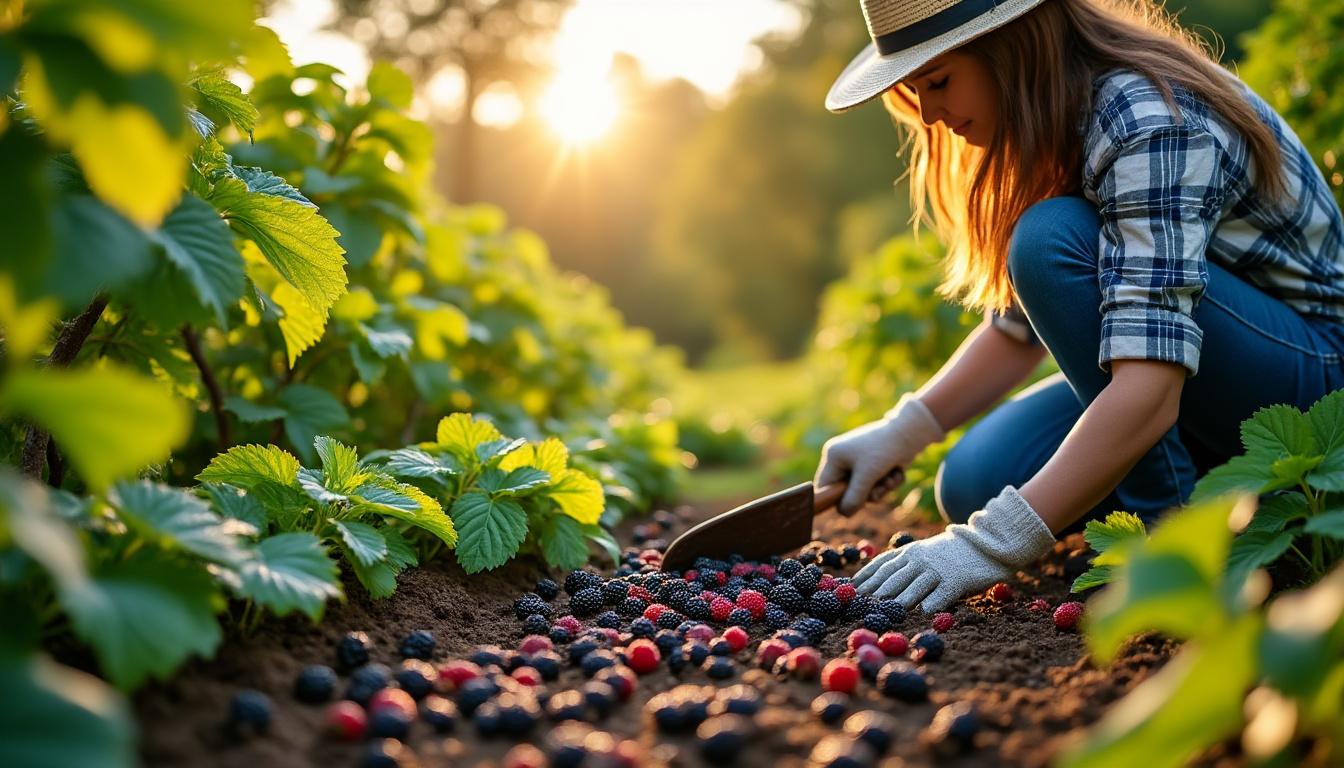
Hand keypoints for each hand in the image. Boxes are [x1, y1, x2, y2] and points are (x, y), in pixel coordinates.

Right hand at [814, 393, 945, 514]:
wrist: (909, 433)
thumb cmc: (884, 450)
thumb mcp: (867, 477)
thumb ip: (854, 498)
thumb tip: (844, 513)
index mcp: (834, 456)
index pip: (825, 486)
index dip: (836, 499)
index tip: (852, 505)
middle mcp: (842, 458)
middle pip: (846, 491)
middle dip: (866, 493)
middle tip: (878, 490)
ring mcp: (858, 461)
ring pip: (863, 489)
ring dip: (880, 489)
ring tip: (890, 479)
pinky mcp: (873, 464)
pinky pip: (875, 483)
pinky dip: (887, 482)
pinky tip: (896, 473)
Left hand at [852, 485, 1055, 611]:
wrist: (986, 543)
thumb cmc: (950, 553)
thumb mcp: (923, 551)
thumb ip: (904, 564)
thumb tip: (876, 584)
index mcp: (909, 552)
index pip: (881, 565)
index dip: (865, 578)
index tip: (852, 590)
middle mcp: (919, 559)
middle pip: (892, 579)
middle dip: (875, 594)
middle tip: (860, 607)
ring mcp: (937, 570)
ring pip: (913, 589)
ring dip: (897, 603)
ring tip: (885, 614)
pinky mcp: (956, 581)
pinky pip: (941, 595)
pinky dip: (932, 605)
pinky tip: (924, 614)